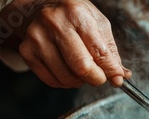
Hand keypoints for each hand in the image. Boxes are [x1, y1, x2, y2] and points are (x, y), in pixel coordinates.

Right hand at [0, 0, 130, 87]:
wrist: (38, 7)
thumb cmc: (72, 15)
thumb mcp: (97, 23)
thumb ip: (110, 50)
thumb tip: (121, 75)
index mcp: (77, 14)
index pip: (99, 52)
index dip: (111, 70)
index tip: (117, 79)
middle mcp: (55, 25)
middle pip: (82, 67)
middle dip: (96, 78)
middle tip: (100, 77)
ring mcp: (38, 39)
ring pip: (67, 78)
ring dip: (80, 81)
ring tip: (81, 70)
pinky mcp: (27, 52)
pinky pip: (52, 80)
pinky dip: (65, 82)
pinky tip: (68, 71)